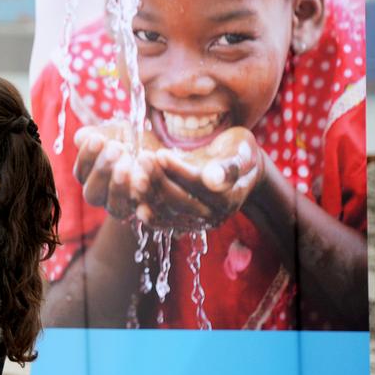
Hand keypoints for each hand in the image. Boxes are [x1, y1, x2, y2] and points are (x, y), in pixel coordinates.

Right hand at [73, 125, 141, 220]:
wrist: (162, 155)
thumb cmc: (134, 141)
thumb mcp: (118, 132)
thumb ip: (100, 134)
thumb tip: (82, 138)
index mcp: (90, 177)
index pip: (81, 171)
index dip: (87, 156)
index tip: (98, 139)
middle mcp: (102, 196)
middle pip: (92, 193)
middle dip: (102, 171)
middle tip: (116, 150)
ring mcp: (122, 207)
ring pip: (114, 207)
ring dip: (120, 186)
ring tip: (131, 165)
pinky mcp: (144, 212)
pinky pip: (140, 213)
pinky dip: (143, 203)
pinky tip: (146, 183)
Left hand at [137, 127, 262, 228]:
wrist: (237, 168)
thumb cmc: (238, 153)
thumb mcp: (243, 151)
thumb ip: (231, 165)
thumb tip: (214, 179)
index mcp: (228, 197)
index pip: (198, 185)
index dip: (178, 171)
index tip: (160, 154)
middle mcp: (212, 215)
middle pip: (179, 202)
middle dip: (158, 179)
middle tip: (141, 158)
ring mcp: (195, 223)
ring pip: (166, 212)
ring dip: (147, 192)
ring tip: (133, 170)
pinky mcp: (180, 223)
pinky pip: (159, 220)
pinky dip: (144, 206)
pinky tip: (131, 191)